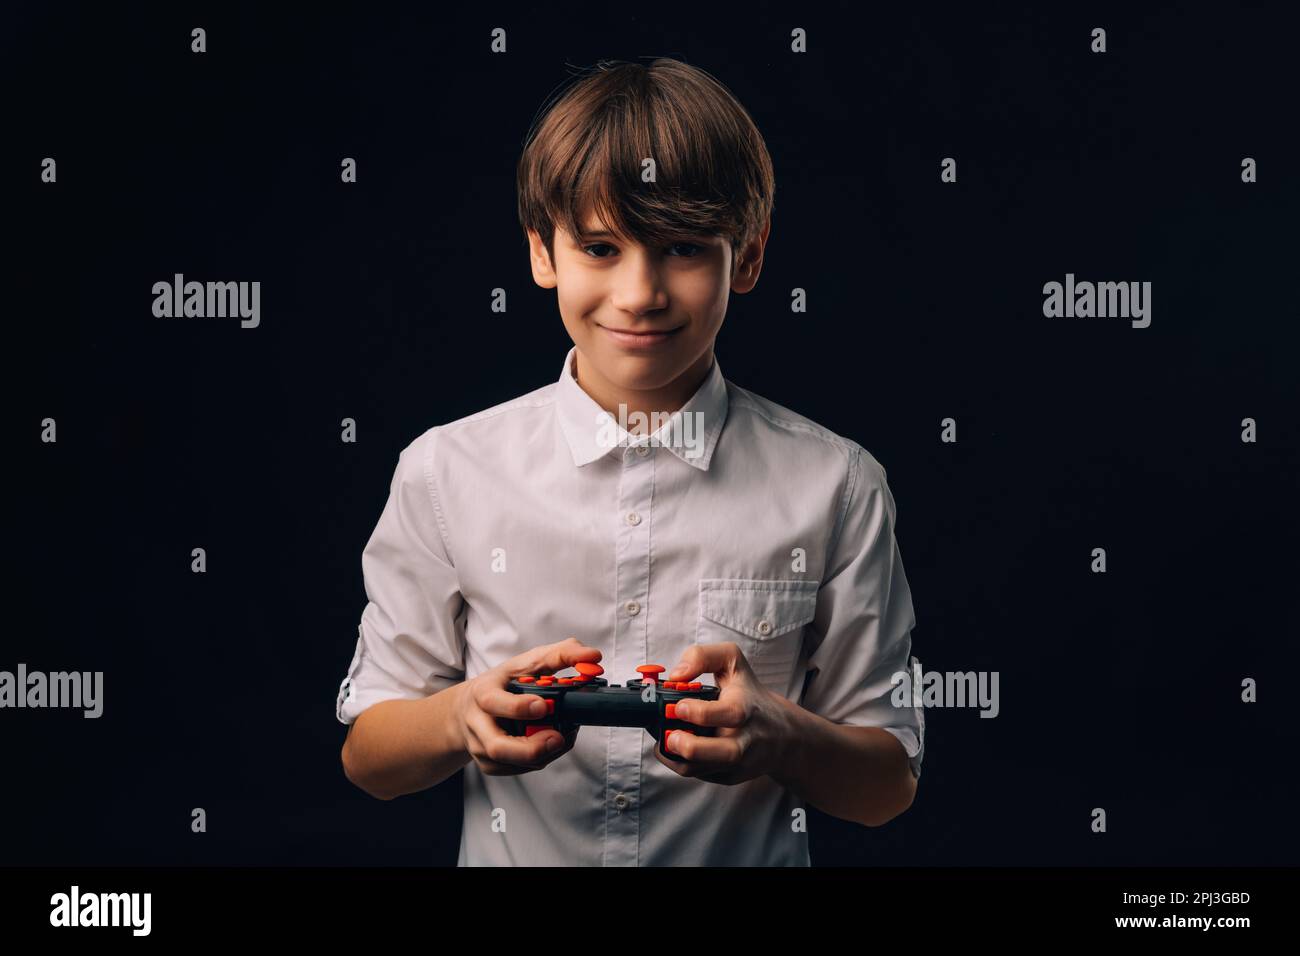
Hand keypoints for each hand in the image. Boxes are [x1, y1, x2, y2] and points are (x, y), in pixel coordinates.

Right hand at [455, 637, 602, 775]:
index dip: (518, 707)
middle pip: (498, 747)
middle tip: (558, 738)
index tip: (544, 706)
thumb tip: (593, 656)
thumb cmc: (501, 684)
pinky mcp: (490, 765)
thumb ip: (560, 655)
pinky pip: (518, 770)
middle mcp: (477, 724)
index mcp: (482, 693)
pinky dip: (540, 760)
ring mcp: (481, 748)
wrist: (467, 709)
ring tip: (561, 739)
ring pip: (511, 764)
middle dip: (531, 748)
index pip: (493, 702)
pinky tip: (551, 745)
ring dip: (542, 755)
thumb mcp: (525, 663)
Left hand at [654, 642, 799, 784]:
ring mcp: (739, 761)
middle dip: (691, 748)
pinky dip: (681, 764)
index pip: (730, 714)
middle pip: (724, 753)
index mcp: (747, 708)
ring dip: (678, 759)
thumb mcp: (732, 662)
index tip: (680, 706)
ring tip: (666, 741)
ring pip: (705, 770)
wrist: (781, 734)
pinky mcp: (730, 776)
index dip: (701, 713)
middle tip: (670, 736)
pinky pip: (700, 775)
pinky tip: (675, 747)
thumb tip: (677, 674)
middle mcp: (746, 738)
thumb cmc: (749, 695)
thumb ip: (703, 657)